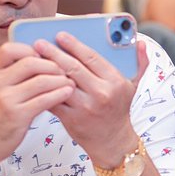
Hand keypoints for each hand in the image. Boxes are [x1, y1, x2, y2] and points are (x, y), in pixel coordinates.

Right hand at [0, 42, 75, 164]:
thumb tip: (43, 56)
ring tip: (70, 82)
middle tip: (65, 71)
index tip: (45, 58)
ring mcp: (5, 99)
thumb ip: (14, 74)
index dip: (31, 50)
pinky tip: (68, 92)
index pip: (10, 49)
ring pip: (41, 80)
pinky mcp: (16, 115)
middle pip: (31, 62)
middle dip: (53, 65)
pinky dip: (60, 94)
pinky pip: (44, 99)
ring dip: (61, 80)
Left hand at [32, 32, 149, 167]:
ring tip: (33, 59)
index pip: (92, 57)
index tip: (61, 35)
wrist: (113, 140)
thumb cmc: (120, 108)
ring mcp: (85, 107)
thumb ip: (140, 63)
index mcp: (115, 82)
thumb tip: (142, 43)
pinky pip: (54, 100)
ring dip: (45, 70)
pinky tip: (35, 80)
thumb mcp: (133, 85)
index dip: (74, 45)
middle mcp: (101, 93)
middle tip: (39, 42)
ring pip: (61, 84)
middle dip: (54, 53)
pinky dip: (44, 89)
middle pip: (73, 68)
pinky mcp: (71, 119)